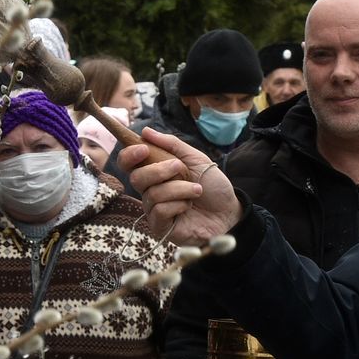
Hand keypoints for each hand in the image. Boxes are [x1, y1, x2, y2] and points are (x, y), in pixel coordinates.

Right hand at [117, 127, 240, 244]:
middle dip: (158, 171)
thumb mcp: (196, 158)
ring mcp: (154, 209)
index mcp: (155, 172)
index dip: (129, 155)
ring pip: (152, 194)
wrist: (229, 211)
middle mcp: (150, 190)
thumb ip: (172, 144)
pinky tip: (188, 206)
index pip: (128, 164)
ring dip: (179, 188)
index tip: (143, 149)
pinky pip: (159, 211)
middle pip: (136, 178)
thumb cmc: (212, 186)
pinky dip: (178, 205)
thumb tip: (145, 131)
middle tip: (179, 169)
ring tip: (196, 190)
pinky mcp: (160, 226)